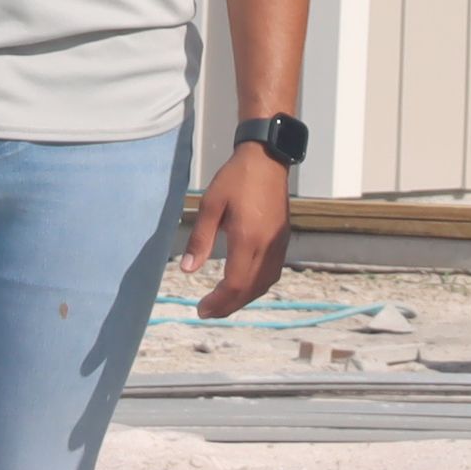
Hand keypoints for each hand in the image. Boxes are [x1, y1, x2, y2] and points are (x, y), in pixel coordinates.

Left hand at [179, 135, 293, 317]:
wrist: (267, 157)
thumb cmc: (235, 178)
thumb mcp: (210, 204)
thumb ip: (200, 239)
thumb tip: (187, 270)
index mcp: (248, 238)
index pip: (235, 284)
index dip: (218, 302)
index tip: (201, 309)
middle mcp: (267, 245)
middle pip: (250, 290)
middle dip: (228, 306)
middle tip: (207, 311)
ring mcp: (279, 243)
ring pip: (264, 284)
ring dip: (244, 298)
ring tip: (223, 302)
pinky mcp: (283, 238)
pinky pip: (272, 273)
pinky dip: (257, 286)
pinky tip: (244, 285)